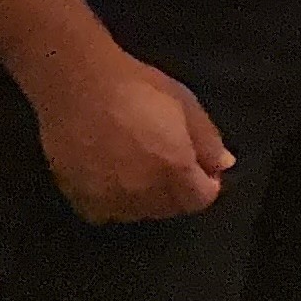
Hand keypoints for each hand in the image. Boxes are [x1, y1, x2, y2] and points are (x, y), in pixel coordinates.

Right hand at [29, 45, 231, 223]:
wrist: (77, 87)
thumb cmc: (137, 87)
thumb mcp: (184, 103)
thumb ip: (207, 140)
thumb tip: (223, 165)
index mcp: (173, 169)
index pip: (199, 200)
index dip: (206, 185)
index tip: (201, 168)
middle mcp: (143, 194)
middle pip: (170, 208)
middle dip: (179, 191)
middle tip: (170, 164)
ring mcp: (109, 201)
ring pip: (139, 213)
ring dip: (147, 198)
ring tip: (141, 169)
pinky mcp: (80, 200)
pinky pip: (106, 212)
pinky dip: (115, 202)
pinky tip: (113, 178)